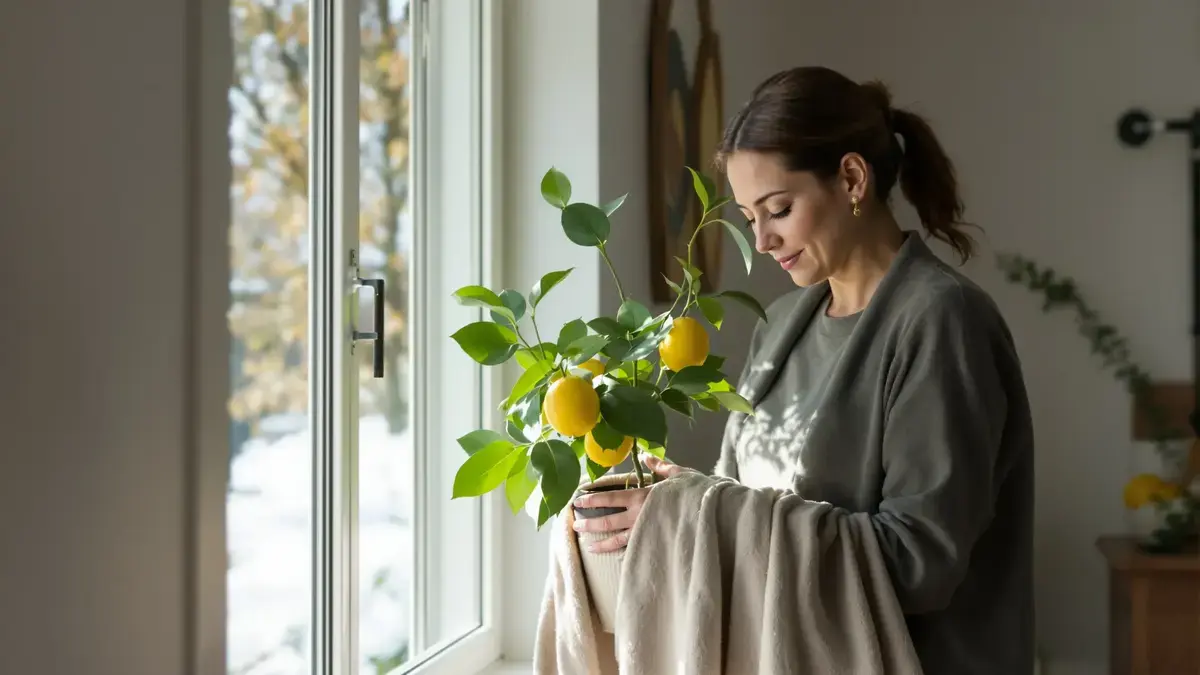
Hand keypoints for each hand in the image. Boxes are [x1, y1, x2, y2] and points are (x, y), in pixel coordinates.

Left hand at [571, 456, 693, 552]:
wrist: (714, 516)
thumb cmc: (698, 493)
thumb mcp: (679, 474)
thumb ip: (660, 467)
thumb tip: (646, 455)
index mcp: (642, 497)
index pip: (610, 498)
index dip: (592, 499)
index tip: (578, 500)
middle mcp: (640, 516)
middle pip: (608, 522)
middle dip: (589, 523)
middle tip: (574, 524)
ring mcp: (646, 534)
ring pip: (618, 540)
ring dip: (601, 543)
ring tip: (588, 546)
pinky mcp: (655, 547)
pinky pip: (635, 551)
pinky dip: (623, 555)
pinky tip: (615, 557)